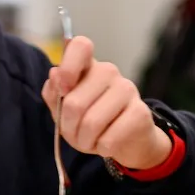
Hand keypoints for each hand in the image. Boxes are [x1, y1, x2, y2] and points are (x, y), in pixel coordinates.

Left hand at [41, 36, 171, 168]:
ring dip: (84, 141)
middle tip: (75, 133)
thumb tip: (55, 74)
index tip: (63, 90)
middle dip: (68, 127)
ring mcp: (127, 90)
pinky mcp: (140, 113)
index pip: (80, 45)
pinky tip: (108, 143)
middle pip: (75, 102)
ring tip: (90, 140)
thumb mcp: (65, 110)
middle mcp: (109, 72)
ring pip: (91, 123)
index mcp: (89, 67)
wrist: (128, 140)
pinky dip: (102, 148)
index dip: (67, 67)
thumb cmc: (92, 122)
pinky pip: (108, 139)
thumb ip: (54, 93)